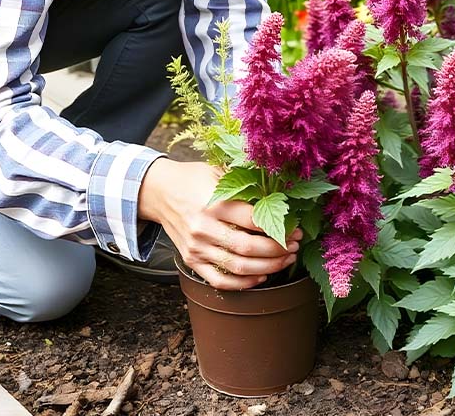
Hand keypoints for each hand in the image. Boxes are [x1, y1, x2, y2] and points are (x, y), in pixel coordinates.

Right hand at [138, 158, 301, 289]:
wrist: (159, 191)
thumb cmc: (193, 178)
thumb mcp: (219, 172)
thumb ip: (246, 185)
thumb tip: (282, 197)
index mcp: (214, 203)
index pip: (255, 221)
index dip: (281, 228)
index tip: (296, 229)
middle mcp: (203, 228)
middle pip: (249, 248)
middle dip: (279, 250)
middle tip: (295, 246)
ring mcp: (196, 248)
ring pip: (238, 267)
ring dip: (269, 267)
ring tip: (286, 260)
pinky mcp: (191, 261)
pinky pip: (220, 281)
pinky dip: (244, 283)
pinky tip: (262, 276)